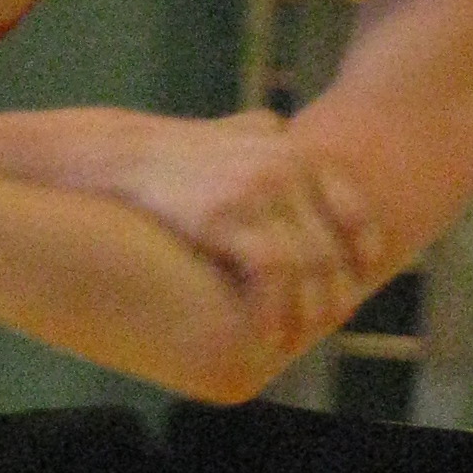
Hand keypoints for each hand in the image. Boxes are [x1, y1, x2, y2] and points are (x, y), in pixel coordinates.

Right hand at [112, 110, 387, 348]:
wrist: (111, 159)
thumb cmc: (168, 155)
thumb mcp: (224, 132)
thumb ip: (258, 134)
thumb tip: (280, 132)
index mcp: (294, 152)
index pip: (354, 212)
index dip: (361, 255)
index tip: (355, 286)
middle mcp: (284, 166)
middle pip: (331, 246)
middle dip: (335, 294)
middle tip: (328, 324)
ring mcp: (257, 190)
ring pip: (308, 266)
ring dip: (308, 312)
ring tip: (296, 340)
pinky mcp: (226, 215)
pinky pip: (273, 273)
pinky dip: (276, 311)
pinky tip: (268, 336)